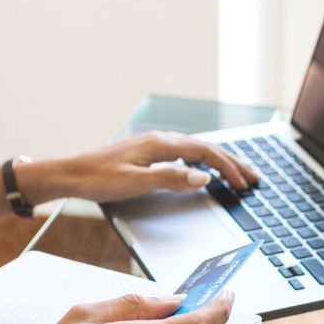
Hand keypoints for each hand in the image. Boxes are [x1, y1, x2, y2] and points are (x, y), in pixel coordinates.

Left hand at [36, 131, 259, 203]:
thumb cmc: (98, 179)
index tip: (244, 183)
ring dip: (219, 161)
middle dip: (232, 162)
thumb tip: (203, 176)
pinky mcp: (147, 153)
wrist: (70, 174)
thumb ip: (171, 179)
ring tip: (238, 173)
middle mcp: (160, 140)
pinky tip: (205, 168)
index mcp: (160, 144)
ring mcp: (154, 145)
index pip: (204, 152)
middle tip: (253, 178)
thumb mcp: (136, 183)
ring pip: (196, 149)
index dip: (228, 167)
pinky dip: (202, 161)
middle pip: (205, 148)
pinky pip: (184, 153)